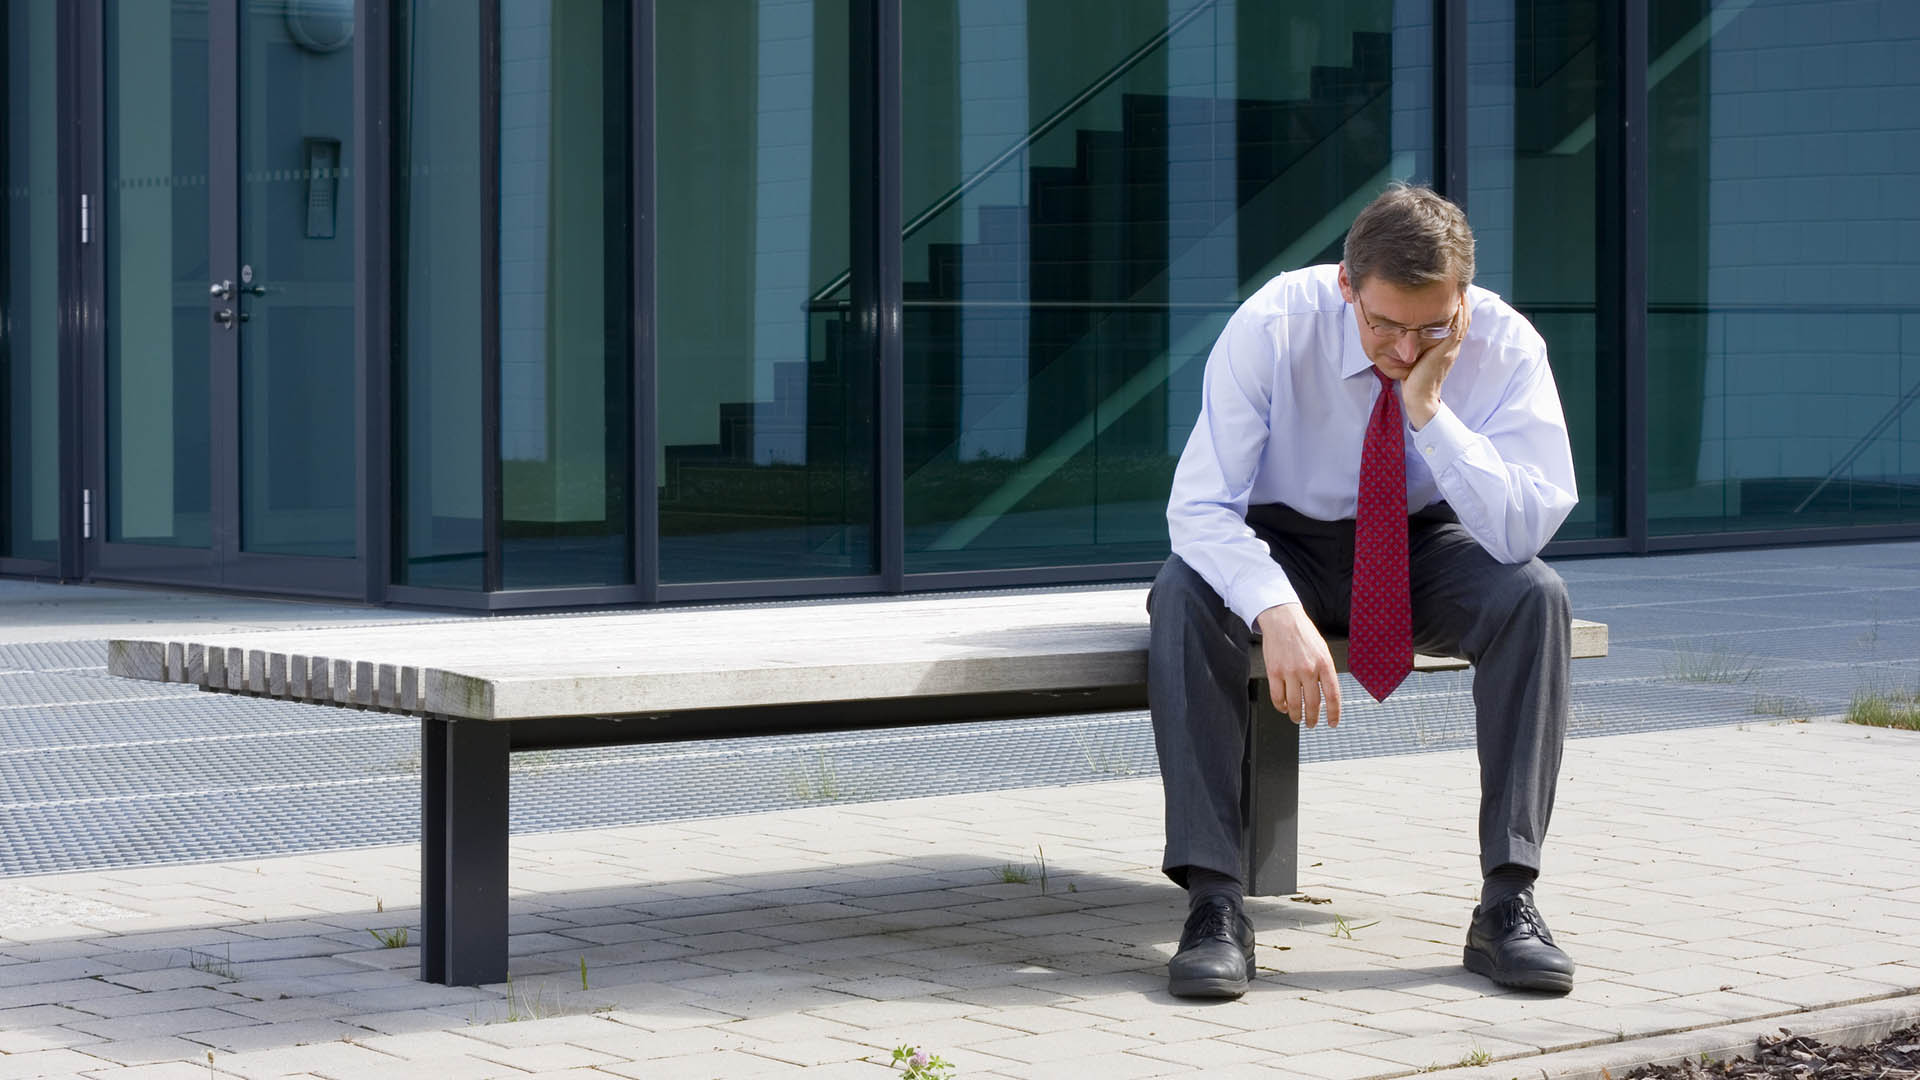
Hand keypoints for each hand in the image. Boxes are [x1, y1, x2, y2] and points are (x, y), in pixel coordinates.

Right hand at [1255, 603, 1341, 728]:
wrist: (1282, 619)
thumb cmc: (1303, 633)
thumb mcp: (1322, 650)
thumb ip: (1325, 672)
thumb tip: (1325, 694)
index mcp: (1324, 664)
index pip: (1332, 696)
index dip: (1333, 713)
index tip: (1332, 722)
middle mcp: (1308, 669)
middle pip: (1312, 704)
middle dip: (1312, 718)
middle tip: (1311, 723)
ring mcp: (1290, 671)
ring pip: (1294, 704)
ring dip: (1296, 716)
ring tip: (1297, 718)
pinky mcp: (1274, 672)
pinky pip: (1277, 697)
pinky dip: (1281, 706)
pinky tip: (1284, 707)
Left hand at [1402, 294, 1469, 429]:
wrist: (1418, 397)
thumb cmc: (1414, 379)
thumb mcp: (1417, 355)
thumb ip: (1417, 343)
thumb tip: (1406, 330)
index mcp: (1446, 345)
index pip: (1456, 320)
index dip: (1457, 305)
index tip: (1452, 290)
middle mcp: (1451, 345)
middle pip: (1463, 316)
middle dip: (1462, 299)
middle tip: (1459, 282)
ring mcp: (1451, 347)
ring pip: (1462, 320)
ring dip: (1462, 302)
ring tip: (1459, 286)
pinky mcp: (1446, 350)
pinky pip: (1457, 328)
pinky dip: (1458, 314)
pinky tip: (1456, 302)